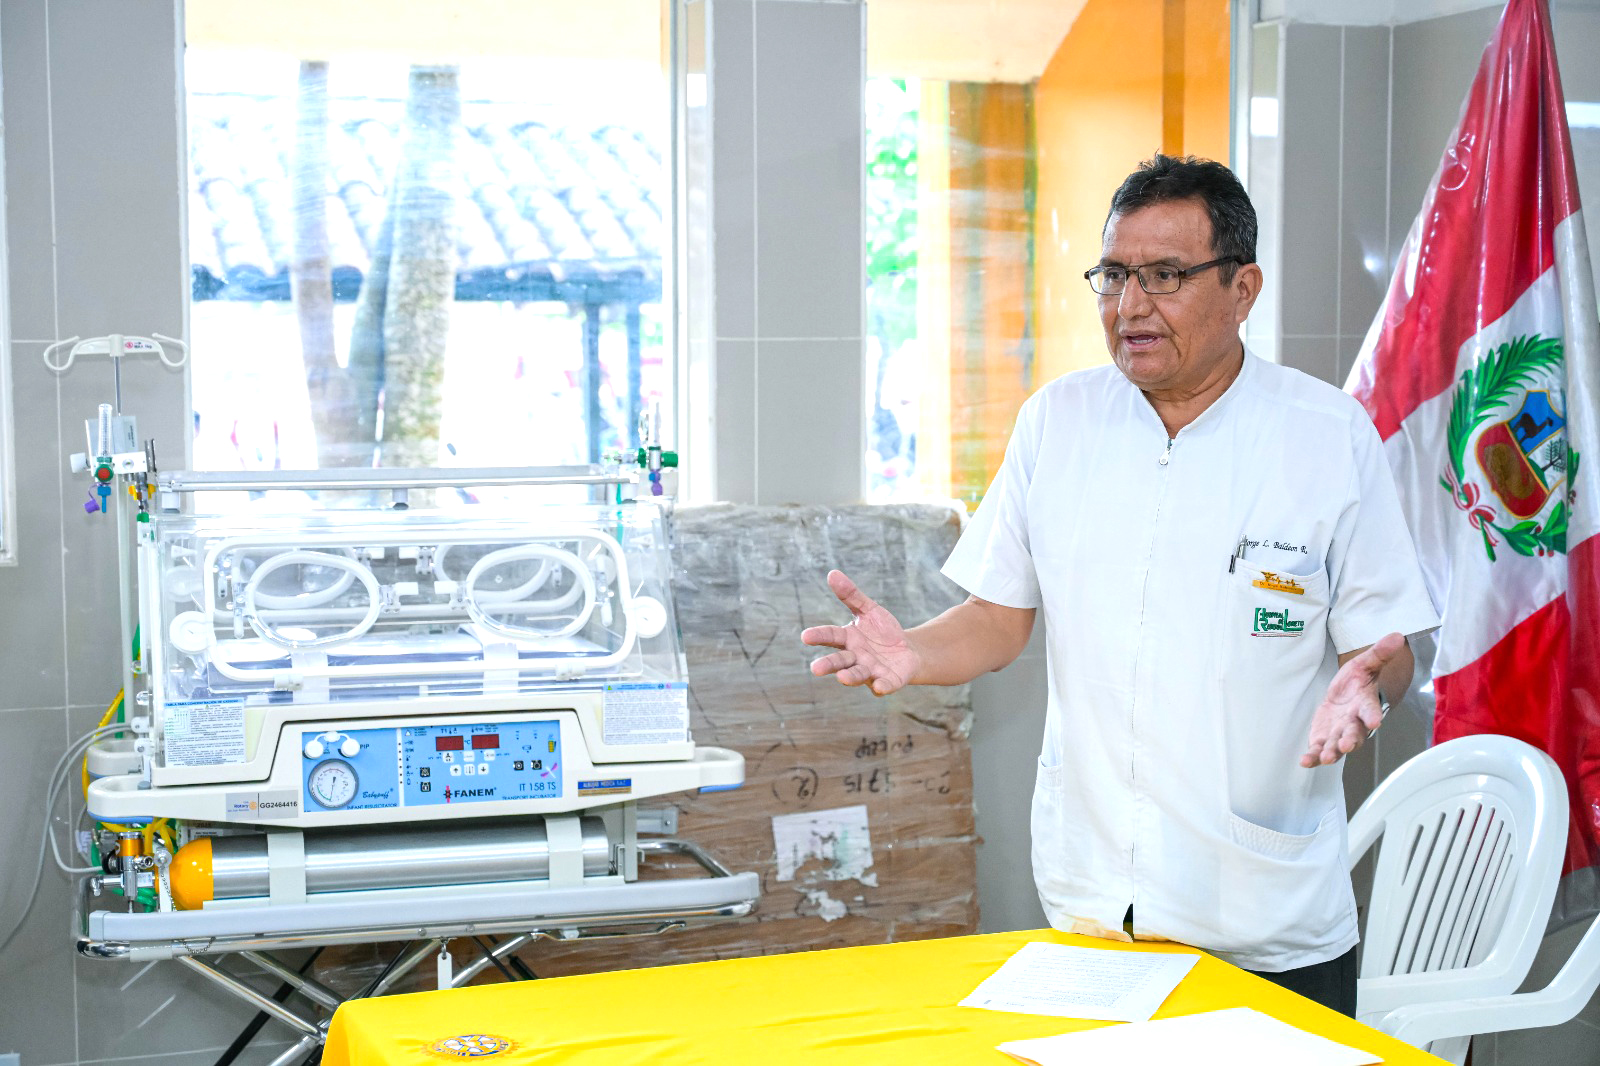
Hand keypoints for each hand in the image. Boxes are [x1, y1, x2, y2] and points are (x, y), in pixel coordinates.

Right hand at [801, 570, 921, 695]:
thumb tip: (832, 573)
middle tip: (815, 669)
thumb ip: (851, 595)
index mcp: (848, 639)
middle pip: (839, 661)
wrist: (908, 652)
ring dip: (850, 677)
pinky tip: (878, 687)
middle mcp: (855, 657)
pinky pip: (884, 685)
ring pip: (857, 675)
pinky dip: (881, 687)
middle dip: (828, 665)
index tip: (805, 636)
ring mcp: (870, 671)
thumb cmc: (883, 632)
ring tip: (842, 678)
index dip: (819, 636)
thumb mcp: (869, 610)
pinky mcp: (888, 681)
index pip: (831, 636)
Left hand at [1301, 632, 1406, 766]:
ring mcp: (1339, 733)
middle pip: (1354, 733)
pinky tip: (1305, 761)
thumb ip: (1379, 653)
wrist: (1347, 693)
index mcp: (1365, 705)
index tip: (1375, 721)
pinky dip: (1313, 757)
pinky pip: (1319, 749)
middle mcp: (1354, 723)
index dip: (1372, 715)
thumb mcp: (1366, 663)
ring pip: (1337, 746)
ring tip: (1326, 757)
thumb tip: (1398, 636)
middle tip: (1345, 745)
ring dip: (1331, 752)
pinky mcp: (1324, 738)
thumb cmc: (1358, 681)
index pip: (1371, 710)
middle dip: (1350, 740)